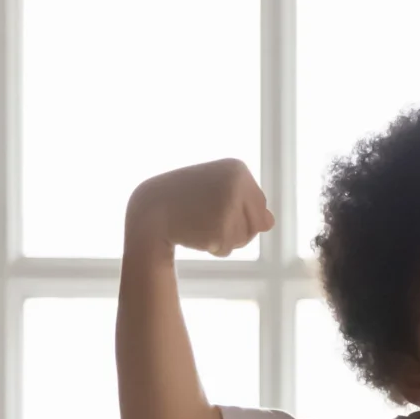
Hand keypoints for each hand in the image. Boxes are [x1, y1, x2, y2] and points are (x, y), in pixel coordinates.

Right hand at [128, 159, 273, 256]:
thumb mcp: (218, 191)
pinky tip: (196, 234)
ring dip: (226, 239)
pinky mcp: (219, 228)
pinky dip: (214, 248)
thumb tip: (270, 222)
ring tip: (201, 223)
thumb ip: (248, 204)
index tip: (212, 202)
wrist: (149, 210)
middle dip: (238, 228)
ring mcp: (228, 205)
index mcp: (238, 169)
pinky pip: (228, 249)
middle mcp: (236, 183)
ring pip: (245, 239)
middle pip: (259, 224)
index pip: (261, 205)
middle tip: (207, 216)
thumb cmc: (185, 200)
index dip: (239, 213)